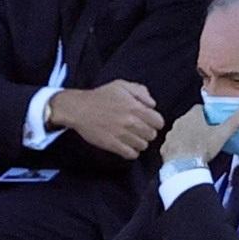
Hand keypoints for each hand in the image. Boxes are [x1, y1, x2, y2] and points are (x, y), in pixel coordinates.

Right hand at [49, 79, 165, 160]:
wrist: (79, 109)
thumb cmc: (100, 96)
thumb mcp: (121, 85)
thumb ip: (140, 91)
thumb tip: (152, 104)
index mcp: (135, 107)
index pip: (158, 122)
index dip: (155, 122)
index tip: (149, 122)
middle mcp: (131, 122)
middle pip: (152, 135)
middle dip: (148, 132)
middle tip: (140, 130)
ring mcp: (122, 134)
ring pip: (143, 145)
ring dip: (140, 142)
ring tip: (132, 138)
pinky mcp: (112, 145)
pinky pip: (131, 154)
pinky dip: (132, 152)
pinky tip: (127, 146)